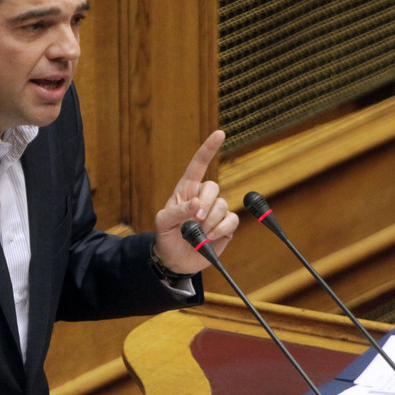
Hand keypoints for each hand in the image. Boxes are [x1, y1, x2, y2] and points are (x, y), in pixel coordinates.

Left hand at [152, 130, 238, 273]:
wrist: (175, 261)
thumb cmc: (166, 237)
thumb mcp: (163, 223)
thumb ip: (177, 211)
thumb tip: (197, 205)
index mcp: (186, 190)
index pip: (198, 165)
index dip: (208, 149)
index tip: (220, 133)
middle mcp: (203, 197)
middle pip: (213, 188)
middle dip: (204, 204)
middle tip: (194, 220)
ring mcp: (216, 211)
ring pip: (223, 205)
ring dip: (210, 221)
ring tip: (198, 233)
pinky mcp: (226, 226)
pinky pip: (232, 219)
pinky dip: (221, 229)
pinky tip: (210, 237)